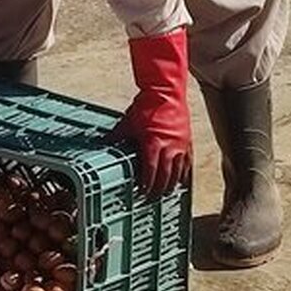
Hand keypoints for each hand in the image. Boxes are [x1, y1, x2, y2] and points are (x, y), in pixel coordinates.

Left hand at [109, 27, 192, 195]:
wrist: (166, 91)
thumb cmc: (145, 106)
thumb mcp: (127, 123)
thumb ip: (116, 137)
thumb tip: (102, 145)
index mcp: (153, 143)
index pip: (150, 171)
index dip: (146, 185)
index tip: (142, 193)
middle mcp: (170, 147)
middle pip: (166, 176)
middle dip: (158, 189)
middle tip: (152, 199)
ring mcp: (181, 145)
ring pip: (179, 172)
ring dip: (172, 184)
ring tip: (166, 193)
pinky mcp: (188, 141)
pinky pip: (188, 162)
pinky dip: (184, 173)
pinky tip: (181, 181)